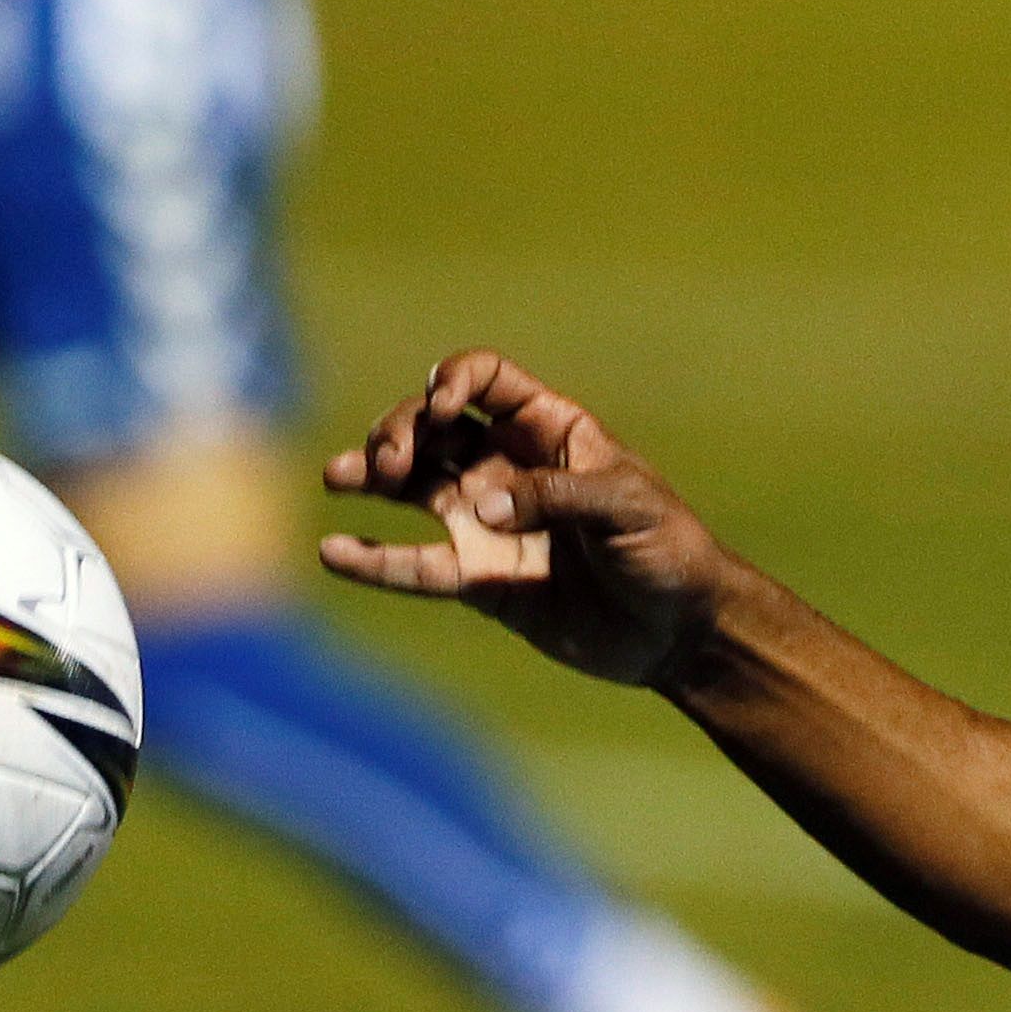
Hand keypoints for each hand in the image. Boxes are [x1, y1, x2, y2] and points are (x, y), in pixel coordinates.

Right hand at [319, 349, 733, 687]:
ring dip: (372, 475)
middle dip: (402, 431)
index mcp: (550, 430)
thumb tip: (480, 507)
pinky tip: (333, 553)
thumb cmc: (668, 550)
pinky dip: (374, 561)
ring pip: (413, 488)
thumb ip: (555, 496)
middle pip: (434, 428)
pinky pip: (417, 565)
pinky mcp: (479, 578)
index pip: (485, 381)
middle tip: (390, 463)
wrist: (676, 630)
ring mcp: (488, 522)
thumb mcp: (628, 507)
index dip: (454, 381)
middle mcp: (509, 468)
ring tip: (337, 476)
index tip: (441, 407)